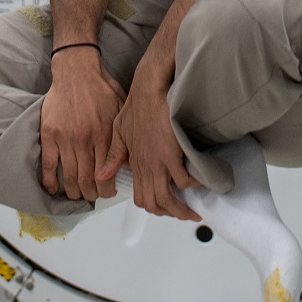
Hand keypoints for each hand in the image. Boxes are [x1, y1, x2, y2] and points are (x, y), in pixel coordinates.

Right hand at [40, 48, 124, 200]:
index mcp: (104, 135)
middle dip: (91, 194)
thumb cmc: (101, 88)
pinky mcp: (49, 134)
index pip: (105, 174)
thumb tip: (129, 162)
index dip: (107, 190)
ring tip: (77, 194)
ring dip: (73, 191)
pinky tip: (54, 189)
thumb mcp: (121, 110)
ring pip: (68, 177)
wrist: (76, 70)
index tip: (108, 193)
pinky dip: (50, 181)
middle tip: (93, 196)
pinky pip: (48, 164)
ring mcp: (65, 138)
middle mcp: (84, 139)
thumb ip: (123, 136)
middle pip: (86, 180)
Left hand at [101, 79, 199, 220]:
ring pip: (167, 198)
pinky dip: (192, 186)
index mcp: (135, 163)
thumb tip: (102, 175)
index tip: (168, 207)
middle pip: (155, 203)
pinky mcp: (171, 153)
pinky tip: (199, 183)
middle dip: (170, 213)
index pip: (141, 197)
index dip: (154, 207)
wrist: (149, 88)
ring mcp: (158, 162)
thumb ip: (113, 155)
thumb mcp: (119, 131)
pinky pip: (183, 180)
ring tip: (194, 212)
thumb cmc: (137, 105)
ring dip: (182, 209)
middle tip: (184, 213)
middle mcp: (145, 167)